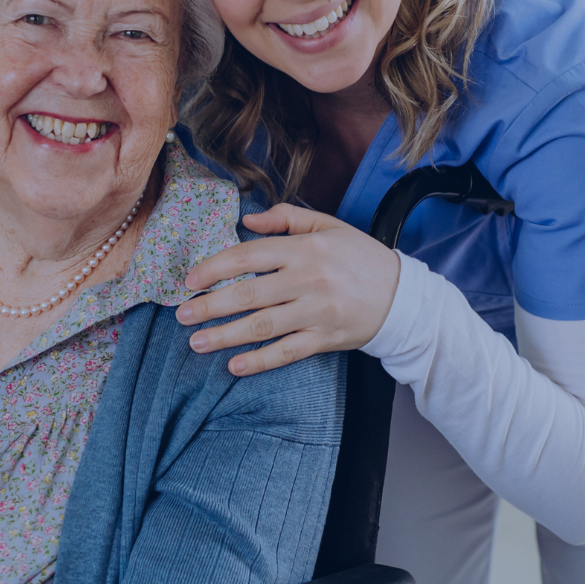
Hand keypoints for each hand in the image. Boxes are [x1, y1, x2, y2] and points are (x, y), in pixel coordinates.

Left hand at [176, 204, 399, 375]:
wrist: (403, 296)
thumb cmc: (361, 258)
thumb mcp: (329, 226)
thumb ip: (287, 217)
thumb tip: (247, 220)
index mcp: (305, 248)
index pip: (249, 256)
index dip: (215, 267)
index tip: (190, 280)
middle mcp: (308, 279)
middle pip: (248, 294)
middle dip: (210, 306)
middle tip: (182, 315)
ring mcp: (316, 311)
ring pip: (262, 325)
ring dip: (225, 335)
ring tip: (196, 342)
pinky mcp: (325, 338)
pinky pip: (286, 352)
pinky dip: (259, 361)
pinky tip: (234, 366)